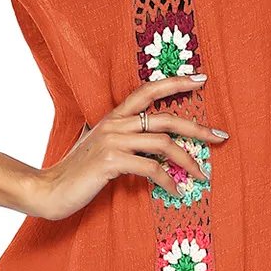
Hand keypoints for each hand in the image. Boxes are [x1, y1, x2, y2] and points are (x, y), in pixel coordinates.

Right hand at [24, 72, 226, 221]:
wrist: (49, 190)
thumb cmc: (77, 172)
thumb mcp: (100, 147)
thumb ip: (122, 140)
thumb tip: (150, 147)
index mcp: (114, 116)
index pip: (149, 90)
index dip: (176, 82)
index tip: (202, 79)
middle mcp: (115, 123)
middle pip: (166, 118)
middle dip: (198, 128)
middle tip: (220, 137)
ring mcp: (113, 141)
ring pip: (163, 144)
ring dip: (188, 161)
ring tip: (202, 175)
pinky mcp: (111, 161)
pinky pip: (151, 169)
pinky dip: (167, 181)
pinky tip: (176, 191)